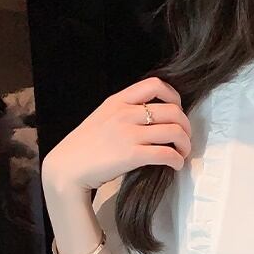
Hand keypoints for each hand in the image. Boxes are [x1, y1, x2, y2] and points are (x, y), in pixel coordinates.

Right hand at [41, 76, 191, 198]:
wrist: (67, 168)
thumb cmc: (84, 146)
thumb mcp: (102, 117)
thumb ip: (123, 112)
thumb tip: (150, 117)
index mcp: (118, 101)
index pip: (155, 85)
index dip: (174, 97)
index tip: (177, 112)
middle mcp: (125, 113)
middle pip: (173, 111)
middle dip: (186, 126)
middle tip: (184, 139)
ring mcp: (129, 134)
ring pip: (175, 132)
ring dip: (185, 144)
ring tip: (182, 153)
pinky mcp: (133, 155)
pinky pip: (167, 154)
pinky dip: (177, 160)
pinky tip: (175, 165)